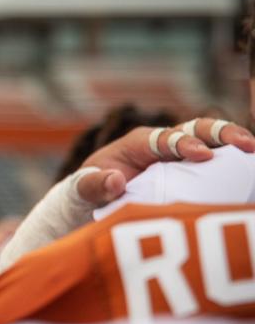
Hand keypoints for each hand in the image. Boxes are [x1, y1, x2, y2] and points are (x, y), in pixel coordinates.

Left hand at [77, 119, 254, 205]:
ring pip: (210, 139)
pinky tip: (248, 172)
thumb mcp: (85, 187)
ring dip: (234, 141)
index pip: (163, 138)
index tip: (203, 155)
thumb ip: (95, 185)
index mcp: (138, 142)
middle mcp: (162, 142)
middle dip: (221, 133)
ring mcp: (179, 153)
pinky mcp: (189, 167)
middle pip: (195, 129)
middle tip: (247, 145)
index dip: (183, 143)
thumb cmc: (92, 187)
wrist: (98, 195)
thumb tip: (116, 181)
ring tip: (254, 151)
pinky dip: (231, 162)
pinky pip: (215, 160)